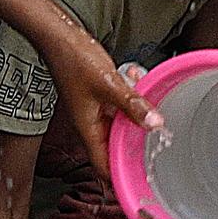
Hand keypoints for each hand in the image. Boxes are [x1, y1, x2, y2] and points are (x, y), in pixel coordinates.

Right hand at [43, 35, 159, 181]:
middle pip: (116, 145)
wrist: (59, 37)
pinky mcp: (100, 95)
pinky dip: (131, 94)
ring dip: (136, 112)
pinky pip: (120, 102)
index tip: (140, 181)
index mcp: (88, 129)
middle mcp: (91, 123)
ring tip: (149, 101)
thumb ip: (132, 104)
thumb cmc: (74, 60)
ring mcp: (95, 109)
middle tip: (159, 142)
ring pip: (121, 121)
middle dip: (136, 142)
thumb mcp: (109, 85)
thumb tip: (155, 124)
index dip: (119, 176)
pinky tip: (136, 76)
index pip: (103, 165)